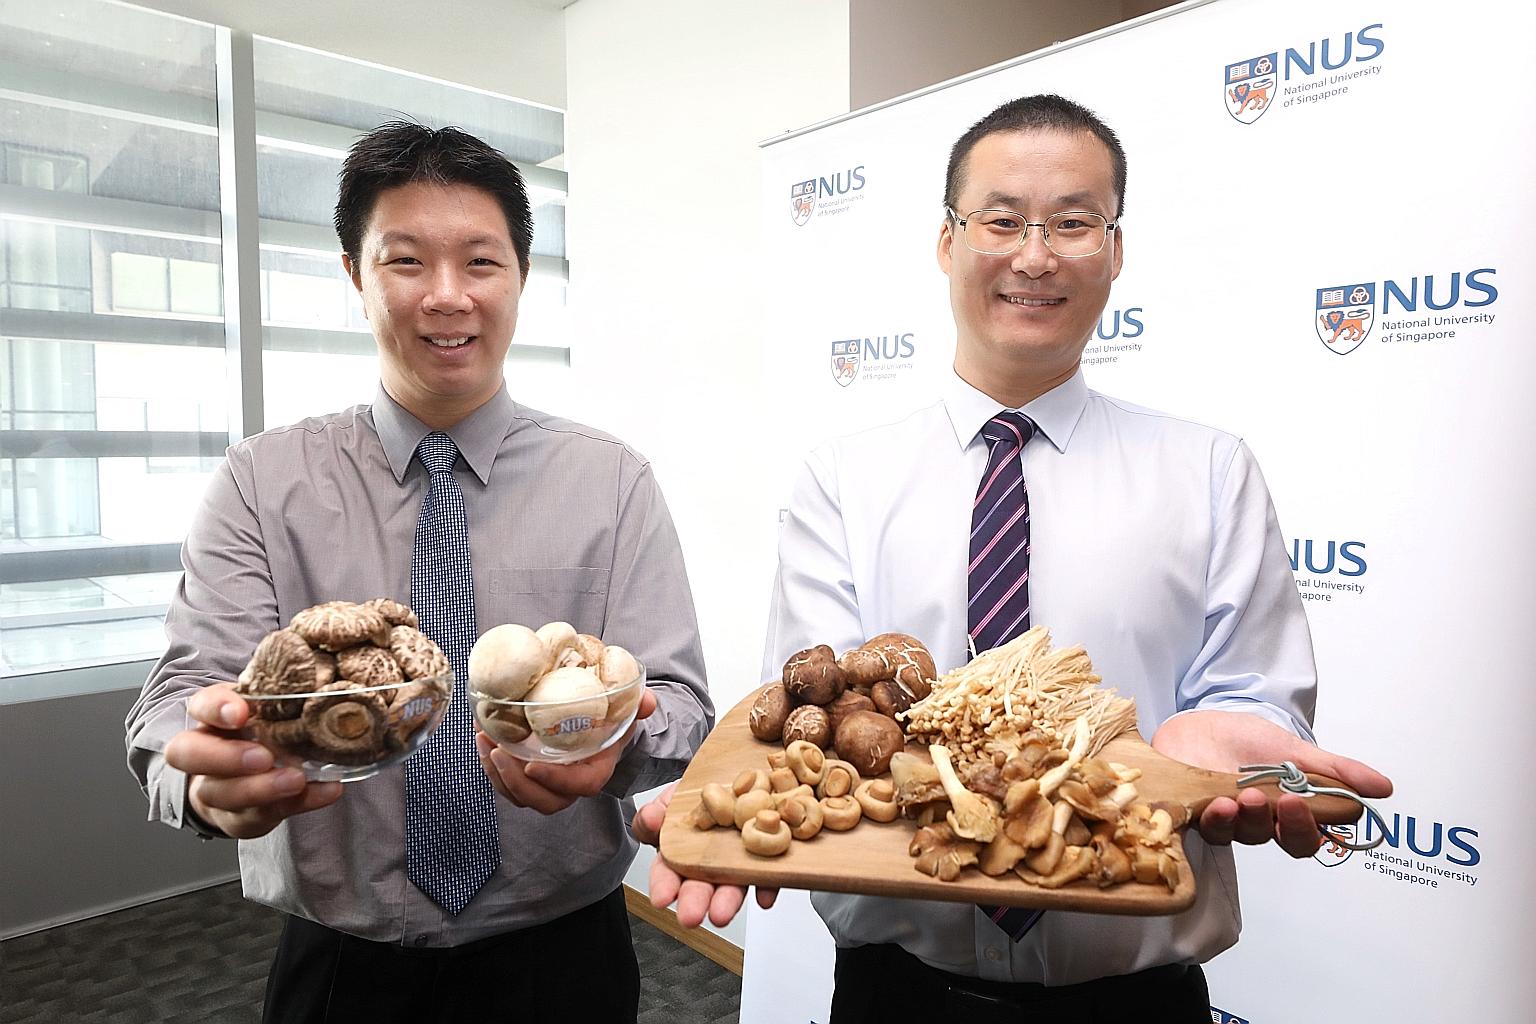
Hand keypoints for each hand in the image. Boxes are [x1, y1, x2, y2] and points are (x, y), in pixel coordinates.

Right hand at [164, 683, 343, 839]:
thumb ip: (282, 697)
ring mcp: (216, 792)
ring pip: (224, 794)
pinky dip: (299, 803)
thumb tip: (324, 673)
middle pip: (190, 756)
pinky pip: (264, 815)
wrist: (248, 777)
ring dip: (262, 789)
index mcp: (211, 718)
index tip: (241, 712)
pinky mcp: (241, 819)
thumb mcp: (268, 708)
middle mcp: (203, 755)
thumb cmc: (262, 732)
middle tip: (263, 757)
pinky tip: (326, 790)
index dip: (215, 709)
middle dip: (226, 758)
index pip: (200, 706)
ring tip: (297, 780)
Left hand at [476, 688, 659, 813]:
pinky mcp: (527, 779)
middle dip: (515, 782)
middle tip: (497, 751)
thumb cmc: (609, 720)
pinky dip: (489, 766)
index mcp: (595, 771)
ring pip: (519, 796)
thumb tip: (646, 700)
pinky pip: (506, 784)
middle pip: (543, 801)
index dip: (555, 781)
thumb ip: (637, 705)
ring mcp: (547, 786)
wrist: (596, 725)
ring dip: (496, 773)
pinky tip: (481, 737)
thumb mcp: (625, 709)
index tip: (531, 766)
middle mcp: (569, 785)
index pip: (578, 786)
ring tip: (483, 739)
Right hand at [631, 782, 777, 927]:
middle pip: (702, 885)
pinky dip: (769, 885)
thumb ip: (656, 812)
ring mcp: (742, 859)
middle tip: (690, 915)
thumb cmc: (705, 791)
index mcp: (684, 849)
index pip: (669, 872)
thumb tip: (651, 819)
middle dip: (695, 902)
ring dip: (728, 900)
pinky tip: (765, 895)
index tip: (662, 898)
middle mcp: (713, 860)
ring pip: (735, 884)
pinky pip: (772, 873)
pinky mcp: (770, 855)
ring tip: (721, 913)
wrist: (740, 778)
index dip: (664, 886)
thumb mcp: (674, 796)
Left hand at [1151, 709, 1392, 857]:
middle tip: (1270, 799)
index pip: (1303, 837)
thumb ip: (1335, 771)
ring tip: (1236, 798)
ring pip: (1237, 834)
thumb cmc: (1248, 739)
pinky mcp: (1192, 812)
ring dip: (1241, 819)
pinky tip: (1215, 803)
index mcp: (1284, 812)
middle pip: (1272, 839)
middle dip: (1274, 822)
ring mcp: (1223, 819)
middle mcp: (1256, 821)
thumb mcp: (1294, 750)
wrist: (1201, 723)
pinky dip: (1212, 817)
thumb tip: (1385, 788)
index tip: (1298, 803)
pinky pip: (1203, 826)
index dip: (1303, 827)